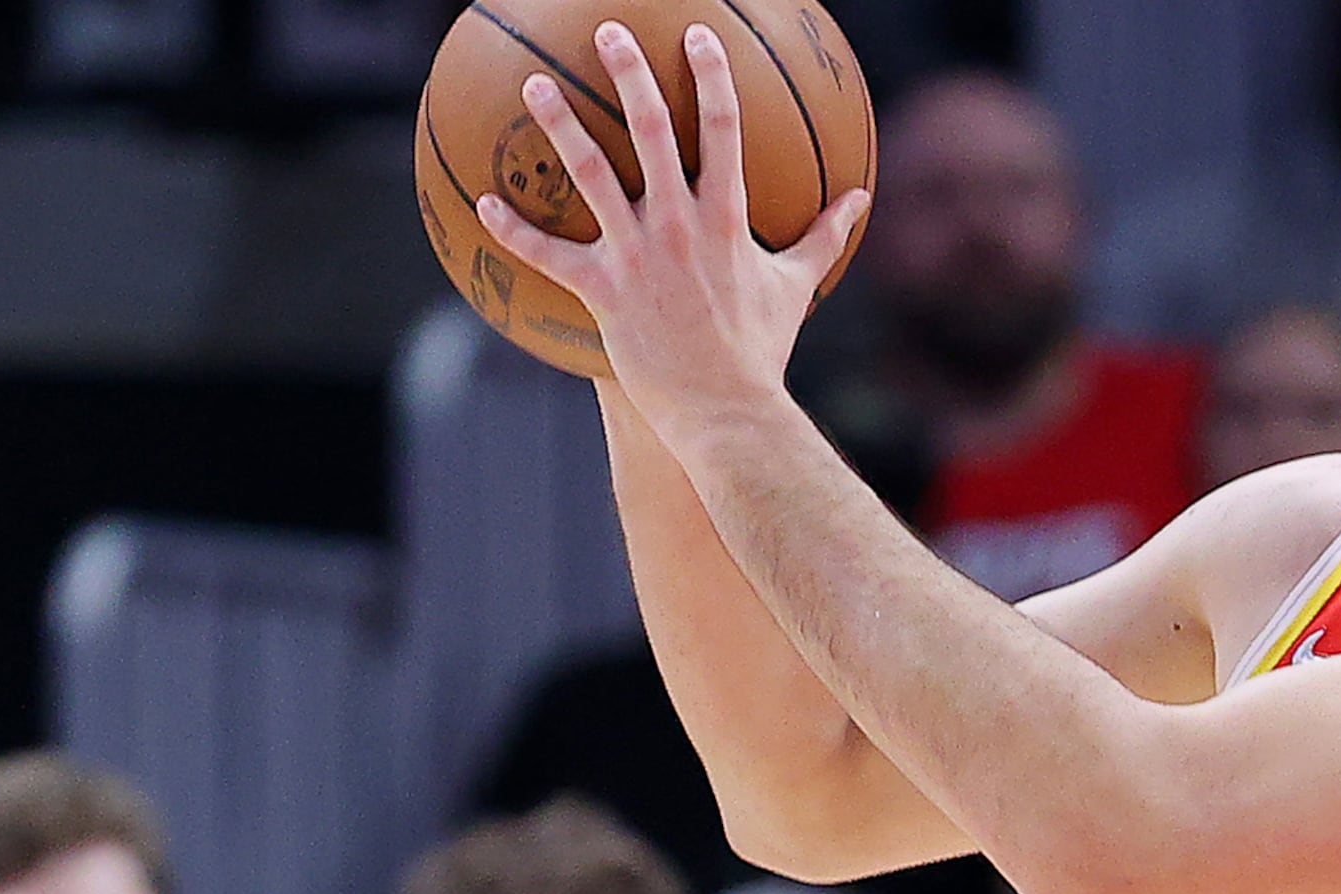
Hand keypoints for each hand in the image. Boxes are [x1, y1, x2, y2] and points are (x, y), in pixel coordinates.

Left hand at [474, 21, 869, 440]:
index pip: (724, 128)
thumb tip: (860, 198)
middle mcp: (679, 224)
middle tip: (608, 33)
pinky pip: (548, 252)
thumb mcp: (798, 284)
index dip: (711, 75)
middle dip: (630, 74)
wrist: (727, 409)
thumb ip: (825, 236)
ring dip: (560, 124)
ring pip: (591, 173)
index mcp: (726, 217)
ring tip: (535, 84)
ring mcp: (637, 254)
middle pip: (651, 130)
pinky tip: (481, 203)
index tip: (697, 36)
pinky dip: (513, 228)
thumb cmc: (762, 348)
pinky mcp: (602, 289)